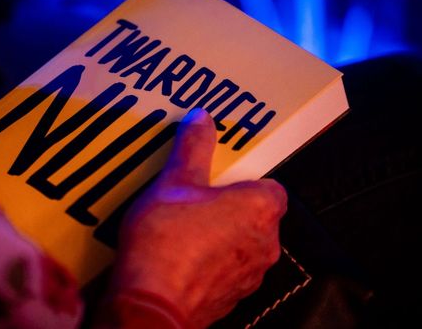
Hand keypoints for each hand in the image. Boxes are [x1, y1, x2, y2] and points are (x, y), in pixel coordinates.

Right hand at [108, 108, 287, 327]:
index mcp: (259, 208)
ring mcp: (251, 273)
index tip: (220, 177)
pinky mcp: (233, 296)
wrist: (151, 301)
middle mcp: (264, 243)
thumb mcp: (175, 180)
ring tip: (184, 225)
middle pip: (256, 214)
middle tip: (196, 197)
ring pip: (243, 243)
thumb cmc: (167, 240)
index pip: (270, 185)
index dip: (244, 179)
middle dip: (230, 206)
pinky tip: (182, 253)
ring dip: (222, 234)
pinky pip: (229, 269)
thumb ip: (193, 147)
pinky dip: (213, 260)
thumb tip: (201, 120)